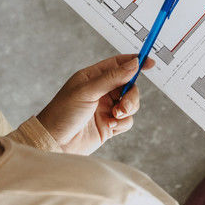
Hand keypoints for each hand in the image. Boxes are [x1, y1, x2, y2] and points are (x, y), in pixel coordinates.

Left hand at [35, 54, 154, 154]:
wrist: (54, 142)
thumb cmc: (62, 113)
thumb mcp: (87, 91)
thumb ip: (112, 77)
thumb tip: (134, 64)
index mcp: (93, 77)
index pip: (118, 64)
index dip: (134, 62)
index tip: (150, 63)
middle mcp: (101, 91)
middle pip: (129, 86)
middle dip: (131, 95)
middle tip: (123, 105)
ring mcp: (105, 109)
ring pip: (130, 104)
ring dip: (128, 109)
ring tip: (115, 116)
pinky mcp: (109, 126)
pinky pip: (127, 121)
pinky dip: (122, 123)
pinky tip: (109, 126)